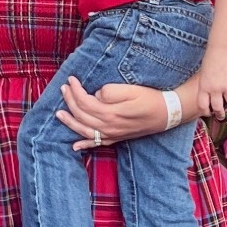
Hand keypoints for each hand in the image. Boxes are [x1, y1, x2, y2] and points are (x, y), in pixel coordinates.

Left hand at [56, 77, 170, 149]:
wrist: (168, 114)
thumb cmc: (151, 98)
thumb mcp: (132, 90)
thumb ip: (111, 92)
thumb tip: (96, 94)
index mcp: (110, 113)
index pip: (84, 102)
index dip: (75, 90)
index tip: (71, 79)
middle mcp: (108, 126)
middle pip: (81, 115)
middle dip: (70, 101)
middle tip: (64, 88)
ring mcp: (112, 134)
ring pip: (84, 130)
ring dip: (70, 122)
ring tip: (59, 114)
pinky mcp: (117, 138)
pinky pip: (97, 143)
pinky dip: (84, 145)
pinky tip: (74, 146)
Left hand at [197, 44, 226, 117]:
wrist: (224, 48)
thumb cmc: (211, 60)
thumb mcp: (204, 75)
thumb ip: (206, 88)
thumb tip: (210, 101)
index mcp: (204, 87)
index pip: (203, 106)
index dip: (205, 112)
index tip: (208, 113)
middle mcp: (215, 89)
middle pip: (218, 108)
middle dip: (219, 114)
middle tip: (221, 115)